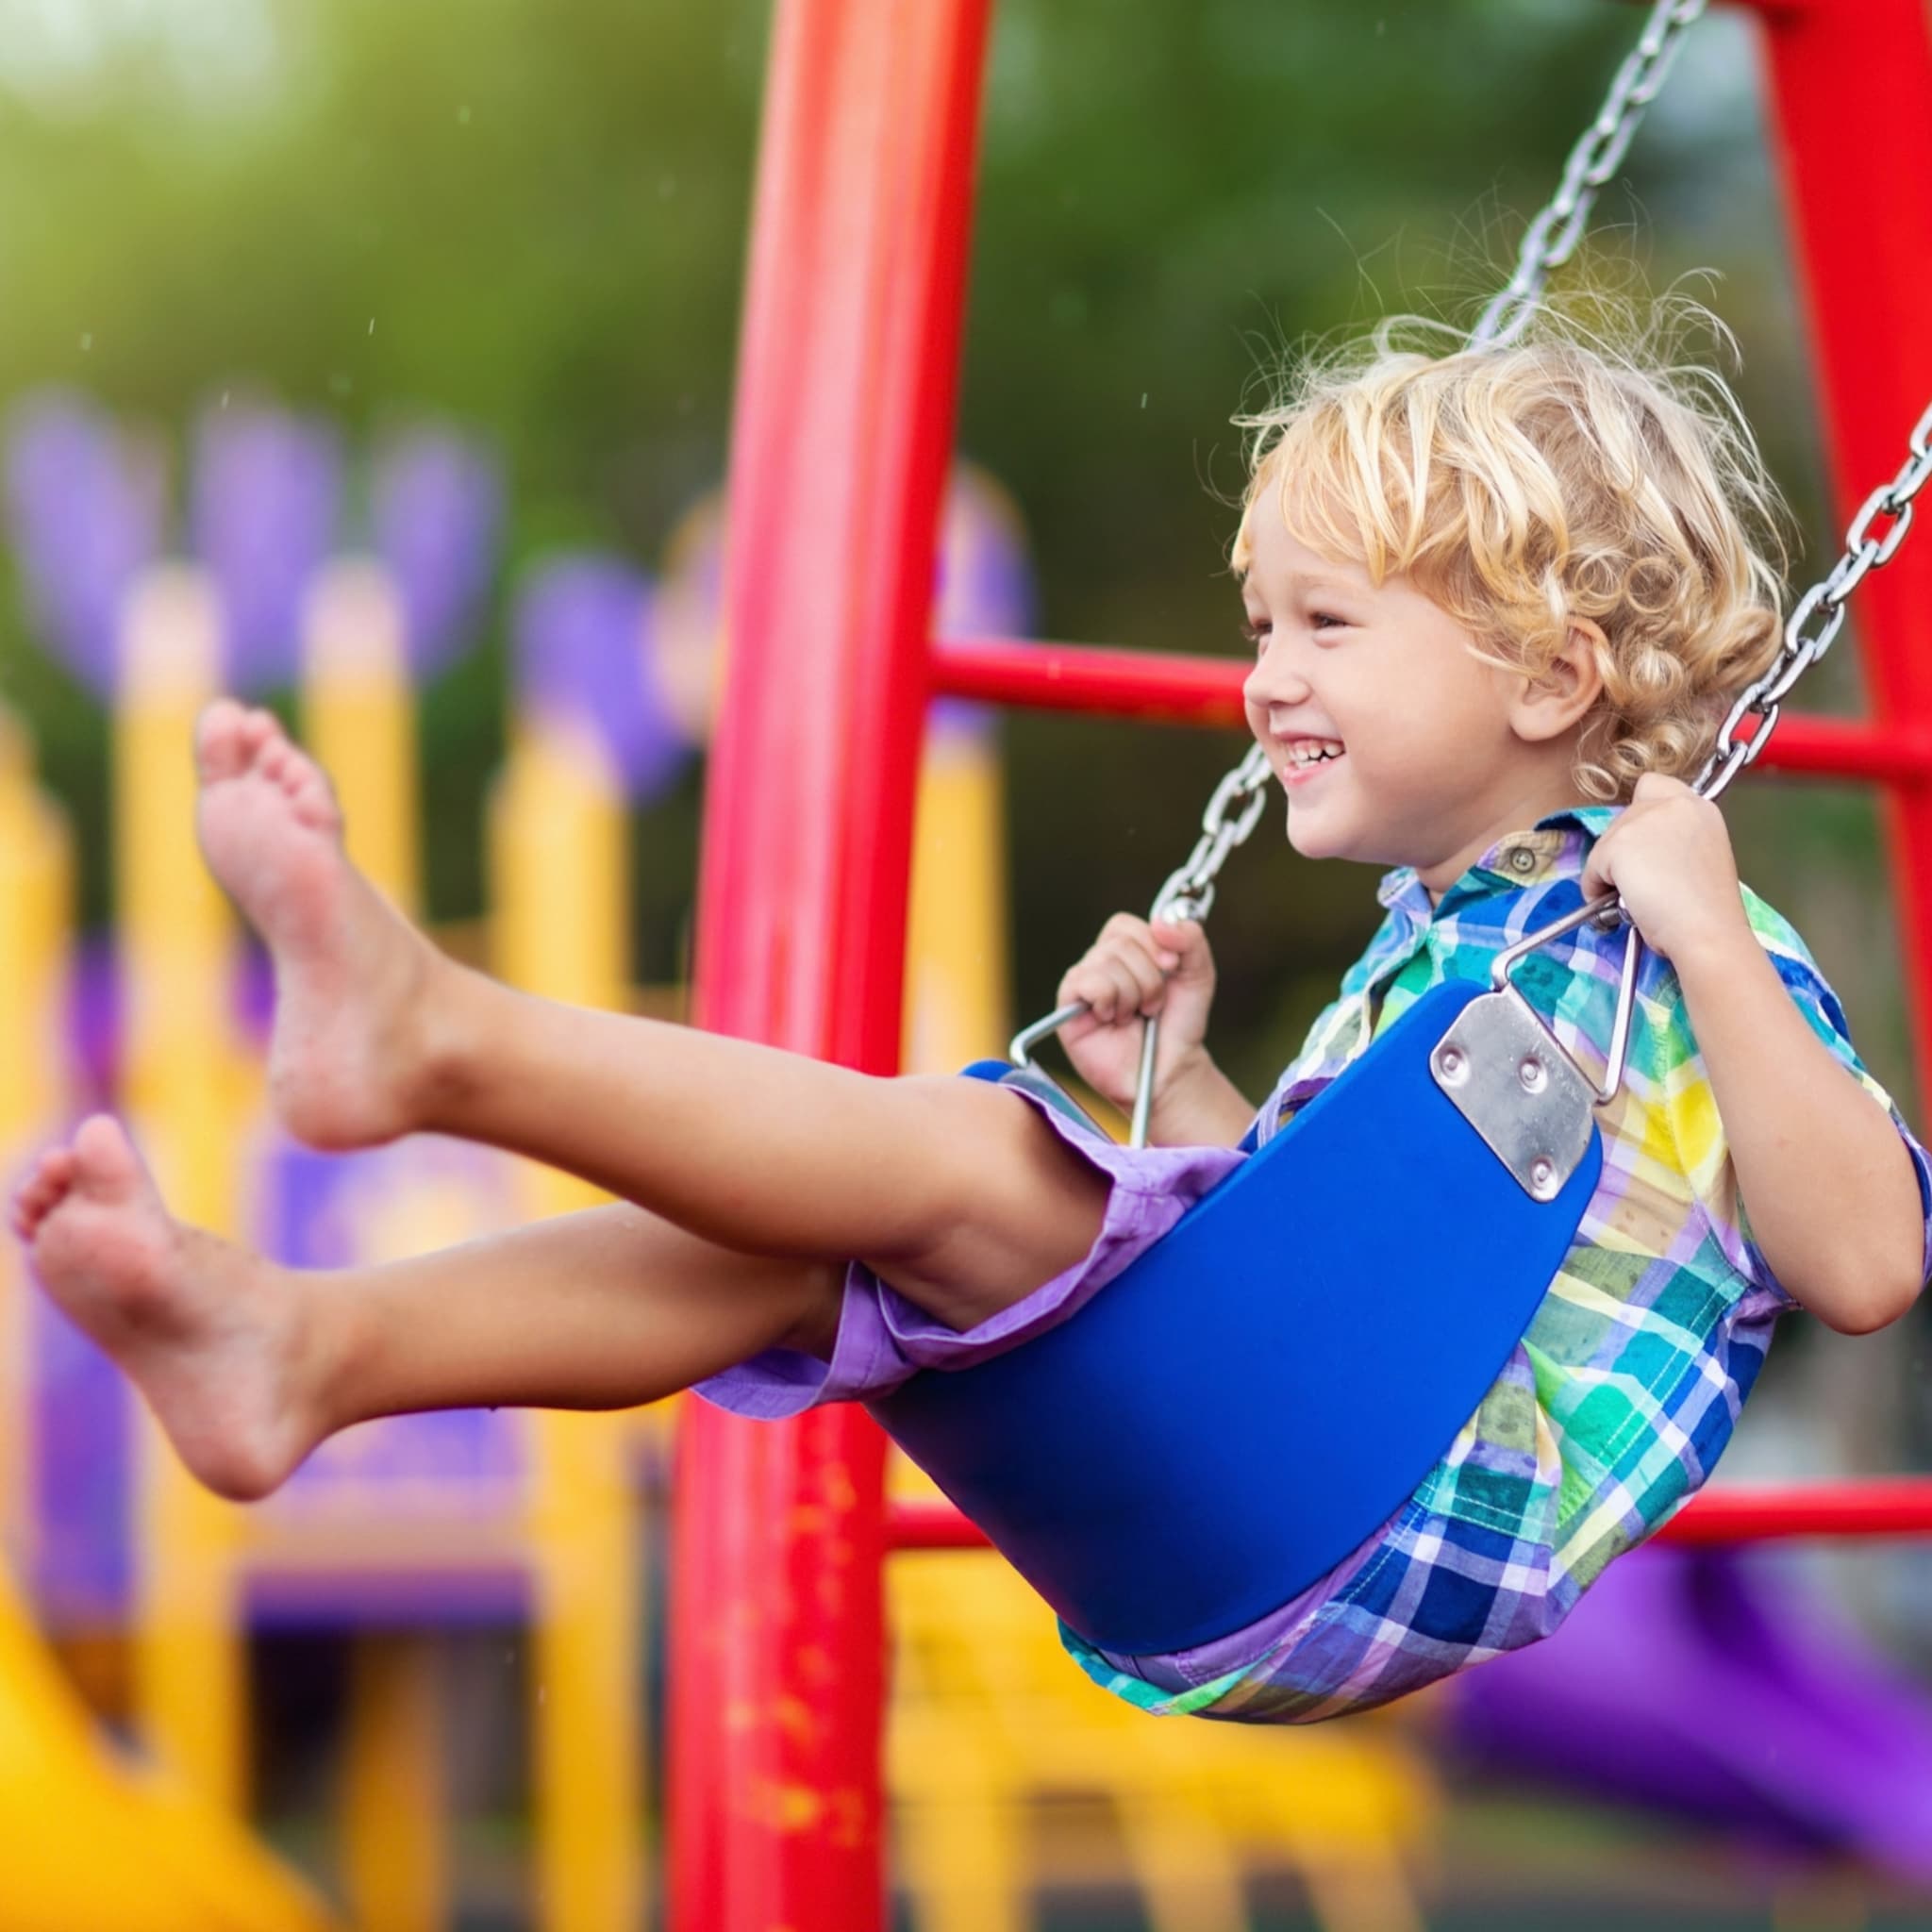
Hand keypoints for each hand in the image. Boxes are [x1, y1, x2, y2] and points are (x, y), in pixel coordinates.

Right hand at [1055, 913, 1216, 1112]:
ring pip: (1106, 962)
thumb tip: (1161, 922)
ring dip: (1134, 994)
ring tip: (1136, 1016)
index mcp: (1124, 950)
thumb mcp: (1199, 974)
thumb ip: (1191, 939)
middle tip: (1153, 1005)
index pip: (1124, 924)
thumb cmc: (1178, 1024)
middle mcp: (1098, 963)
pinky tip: (1113, 1019)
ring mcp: (1081, 984)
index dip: (1152, 942)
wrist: (1171, 1068)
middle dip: (1149, 977)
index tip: (1172, 967)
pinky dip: (1110, 1000)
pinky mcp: (1068, 1007)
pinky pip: (1087, 982)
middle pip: (1119, 943)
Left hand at [1578, 773, 1750, 962]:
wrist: (1708, 931)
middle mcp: (1674, 803)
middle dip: (1624, 847)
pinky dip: (1596, 887)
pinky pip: (1592, 867)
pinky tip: (1620, 904)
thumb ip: (1673, 839)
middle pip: (1624, 816)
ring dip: (1611, 868)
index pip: (1653, 787)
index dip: (1642, 815)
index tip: (1645, 846)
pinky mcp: (1619, 844)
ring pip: (1607, 841)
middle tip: (1639, 880)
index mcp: (1699, 807)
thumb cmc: (1707, 910)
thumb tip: (1641, 850)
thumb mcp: (1699, 856)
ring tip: (1634, 897)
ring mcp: (1644, 820)